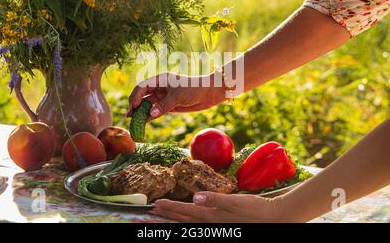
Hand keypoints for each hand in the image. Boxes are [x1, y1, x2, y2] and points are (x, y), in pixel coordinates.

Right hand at [128, 73, 225, 118]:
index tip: (134, 107)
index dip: (135, 96)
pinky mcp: (167, 106)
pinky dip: (148, 117)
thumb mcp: (178, 96)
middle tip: (130, 117)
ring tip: (134, 123)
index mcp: (160, 80)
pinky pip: (155, 112)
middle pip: (141, 96)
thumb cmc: (194, 89)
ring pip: (147, 105)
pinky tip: (143, 123)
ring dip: (140, 113)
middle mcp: (159, 88)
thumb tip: (150, 115)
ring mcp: (162, 97)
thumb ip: (164, 105)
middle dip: (134, 106)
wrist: (209, 93)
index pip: (142, 86)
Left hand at [151, 191, 288, 222]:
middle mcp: (212, 224)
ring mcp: (217, 228)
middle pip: (184, 221)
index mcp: (213, 216)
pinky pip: (201, 227)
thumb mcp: (237, 202)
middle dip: (167, 216)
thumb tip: (196, 197)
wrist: (274, 219)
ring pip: (190, 225)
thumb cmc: (256, 210)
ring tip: (163, 217)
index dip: (170, 208)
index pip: (186, 212)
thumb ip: (216, 199)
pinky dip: (189, 224)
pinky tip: (186, 221)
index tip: (156, 204)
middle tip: (152, 213)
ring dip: (175, 221)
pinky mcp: (223, 228)